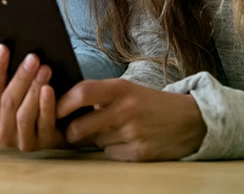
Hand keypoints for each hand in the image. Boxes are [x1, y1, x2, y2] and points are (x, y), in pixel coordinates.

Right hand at [0, 44, 65, 151]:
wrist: (56, 128)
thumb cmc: (33, 102)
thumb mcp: (20, 91)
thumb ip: (13, 78)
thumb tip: (12, 47)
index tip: (3, 47)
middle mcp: (2, 131)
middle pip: (8, 101)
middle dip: (21, 77)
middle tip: (33, 58)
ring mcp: (21, 141)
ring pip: (23, 114)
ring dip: (34, 90)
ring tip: (45, 70)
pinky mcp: (41, 145)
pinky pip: (43, 124)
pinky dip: (46, 105)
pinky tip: (49, 89)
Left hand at [58, 79, 205, 161]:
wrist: (191, 120)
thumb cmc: (151, 103)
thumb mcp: (127, 89)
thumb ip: (99, 95)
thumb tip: (63, 105)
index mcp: (121, 88)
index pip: (82, 93)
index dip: (62, 103)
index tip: (53, 110)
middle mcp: (126, 109)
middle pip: (80, 127)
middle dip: (72, 132)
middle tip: (73, 131)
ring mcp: (133, 132)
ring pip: (96, 142)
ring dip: (97, 140)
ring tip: (115, 130)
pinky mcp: (140, 153)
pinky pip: (111, 154)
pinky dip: (113, 150)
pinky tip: (128, 140)